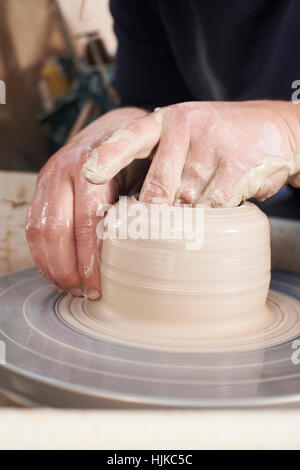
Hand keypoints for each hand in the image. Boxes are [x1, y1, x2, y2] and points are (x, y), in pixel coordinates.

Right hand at [26, 107, 147, 298]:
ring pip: (39, 231)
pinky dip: (42, 254)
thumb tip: (155, 244)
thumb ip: (146, 198)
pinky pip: (32, 227)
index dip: (91, 256)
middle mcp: (65, 168)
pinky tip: (57, 272)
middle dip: (69, 268)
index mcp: (95, 163)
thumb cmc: (136, 154)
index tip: (101, 284)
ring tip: (71, 289)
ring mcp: (49, 178)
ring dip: (53, 266)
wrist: (112, 128)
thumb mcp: (148, 168)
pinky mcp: (41, 188)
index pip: (88, 218)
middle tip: (86, 293)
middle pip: (57, 229)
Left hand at [82, 100, 299, 206]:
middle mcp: (185, 127)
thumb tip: (133, 217)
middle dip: (156, 215)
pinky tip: (225, 197)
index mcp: (164, 122)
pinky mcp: (238, 164)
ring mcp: (212, 144)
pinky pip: (215, 206)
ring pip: (187, 203)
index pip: (128, 138)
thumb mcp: (183, 143)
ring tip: (204, 197)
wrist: (272, 130)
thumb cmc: (215, 144)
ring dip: (192, 213)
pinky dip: (216, 213)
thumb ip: (158, 170)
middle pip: (157, 189)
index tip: (89, 174)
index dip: (108, 157)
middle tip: (162, 223)